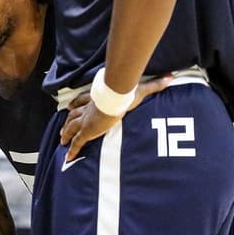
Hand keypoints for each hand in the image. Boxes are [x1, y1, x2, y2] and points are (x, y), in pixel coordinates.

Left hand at [58, 74, 173, 161]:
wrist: (115, 100)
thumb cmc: (124, 94)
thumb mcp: (141, 90)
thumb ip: (155, 85)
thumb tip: (170, 77)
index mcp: (97, 99)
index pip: (83, 100)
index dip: (77, 103)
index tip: (71, 106)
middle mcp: (88, 109)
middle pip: (74, 114)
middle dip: (68, 121)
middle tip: (63, 128)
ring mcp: (86, 120)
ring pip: (71, 126)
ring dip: (66, 132)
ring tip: (62, 140)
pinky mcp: (86, 131)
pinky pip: (77, 142)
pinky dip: (72, 150)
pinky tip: (68, 157)